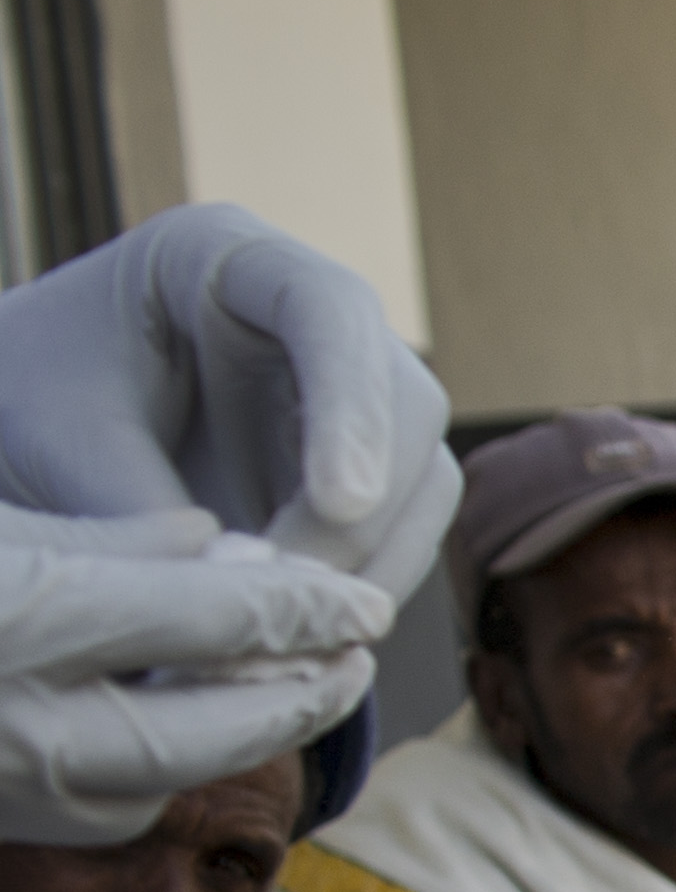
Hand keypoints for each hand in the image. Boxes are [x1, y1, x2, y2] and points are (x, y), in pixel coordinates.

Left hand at [0, 204, 456, 590]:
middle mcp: (314, 319)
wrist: (25, 431)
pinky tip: (298, 632)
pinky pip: (398, 532)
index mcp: (228, 258)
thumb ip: (146, 506)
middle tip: (291, 599)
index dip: (349, 404)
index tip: (338, 504)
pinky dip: (356, 587)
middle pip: (401, 407)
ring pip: (419, 480)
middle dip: (358, 516)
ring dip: (367, 565)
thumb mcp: (61, 444)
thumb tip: (246, 595)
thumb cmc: (28, 403)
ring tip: (284, 630)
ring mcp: (349, 392)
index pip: (328, 310)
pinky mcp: (359, 465)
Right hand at [0, 508, 397, 845]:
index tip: (369, 608)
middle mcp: (17, 726)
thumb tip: (210, 536)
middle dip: (298, 707)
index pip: (207, 619)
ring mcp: (1, 786)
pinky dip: (151, 773)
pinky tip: (184, 731)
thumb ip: (99, 538)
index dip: (305, 611)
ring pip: (152, 793)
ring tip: (290, 700)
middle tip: (358, 668)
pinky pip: (91, 812)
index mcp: (23, 623)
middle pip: (205, 736)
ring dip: (230, 747)